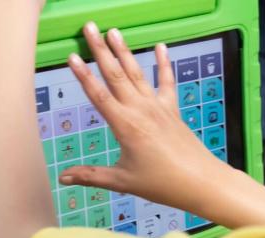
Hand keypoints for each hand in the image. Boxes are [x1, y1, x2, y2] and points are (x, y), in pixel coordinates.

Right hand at [60, 22, 235, 211]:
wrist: (200, 181)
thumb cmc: (163, 183)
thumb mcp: (123, 181)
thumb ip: (92, 176)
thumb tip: (64, 177)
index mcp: (126, 126)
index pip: (99, 95)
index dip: (83, 75)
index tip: (72, 57)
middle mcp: (141, 110)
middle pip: (116, 74)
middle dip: (100, 50)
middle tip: (90, 29)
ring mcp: (158, 107)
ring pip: (137, 73)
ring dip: (124, 51)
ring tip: (113, 31)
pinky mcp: (172, 109)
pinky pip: (167, 82)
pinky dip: (164, 63)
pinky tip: (161, 47)